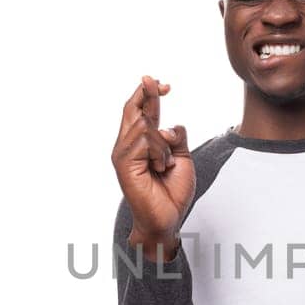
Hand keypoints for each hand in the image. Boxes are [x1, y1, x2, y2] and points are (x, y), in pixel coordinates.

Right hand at [111, 76, 194, 258]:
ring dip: (163, 144)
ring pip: (145, 125)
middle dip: (148, 93)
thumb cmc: (172, 192)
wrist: (167, 219)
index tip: (166, 84)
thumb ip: (176, 138)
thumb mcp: (182, 158)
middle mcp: (127, 145)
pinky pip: (145, 140)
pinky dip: (159, 153)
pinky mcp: (123, 162)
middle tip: (164, 85)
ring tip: (164, 165)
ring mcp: (123, 153)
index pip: (141, 111)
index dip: (150, 94)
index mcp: (140, 143)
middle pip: (134, 109)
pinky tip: (160, 168)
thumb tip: (169, 126)